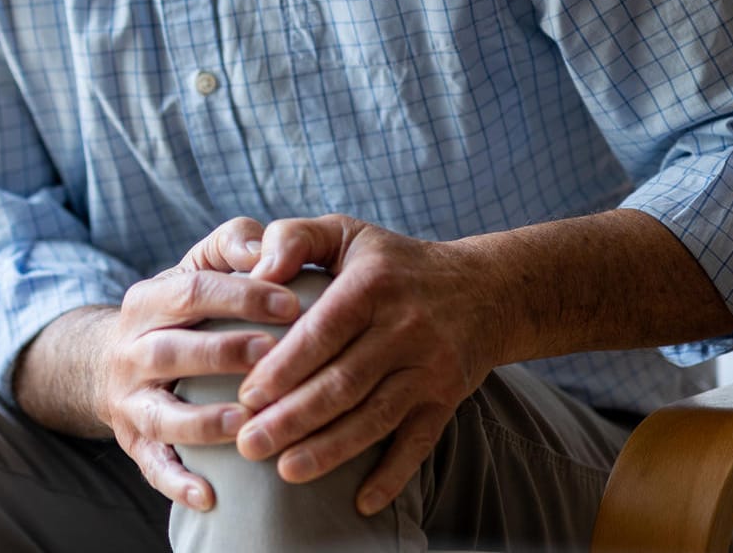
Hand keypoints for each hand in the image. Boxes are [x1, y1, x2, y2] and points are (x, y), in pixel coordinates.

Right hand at [96, 262, 301, 510]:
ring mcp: (129, 399)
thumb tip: (266, 249)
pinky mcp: (134, 441)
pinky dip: (177, 482)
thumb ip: (233, 244)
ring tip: (244, 422)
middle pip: (171, 350)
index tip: (294, 304)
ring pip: (160, 412)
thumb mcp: (197, 266)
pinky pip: (152, 465)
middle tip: (271, 355)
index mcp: (147, 300)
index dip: (242, 296)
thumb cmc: (181, 309)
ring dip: (202, 421)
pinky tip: (210, 497)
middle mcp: (130, 349)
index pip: (192, 291)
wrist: (111, 359)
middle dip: (221, 352)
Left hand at [177, 214, 500, 515]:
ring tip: (286, 471)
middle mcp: (406, 327)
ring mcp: (431, 367)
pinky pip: (419, 441)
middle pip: (344, 383)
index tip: (246, 395)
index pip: (322, 332)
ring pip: (376, 417)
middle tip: (249, 445)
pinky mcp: (448, 398)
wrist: (486, 288)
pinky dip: (393, 475)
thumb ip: (292, 239)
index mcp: (372, 284)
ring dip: (330, 450)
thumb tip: (257, 272)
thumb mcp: (345, 232)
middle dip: (293, 418)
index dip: (284, 367)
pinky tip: (362, 501)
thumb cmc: (393, 262)